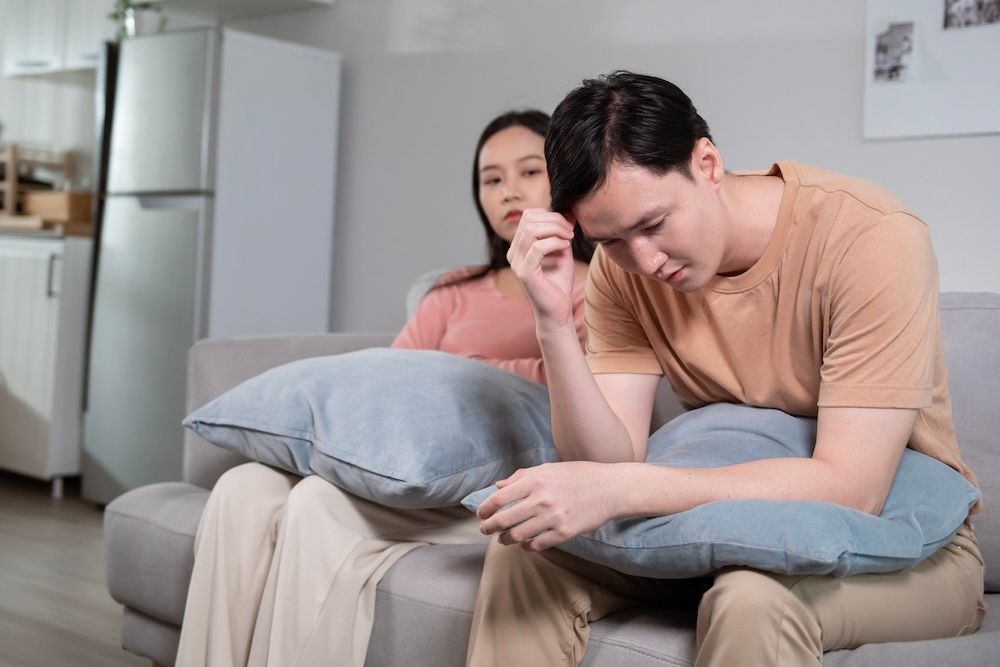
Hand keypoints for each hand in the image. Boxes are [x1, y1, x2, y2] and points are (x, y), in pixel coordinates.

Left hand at [477, 461, 622, 550]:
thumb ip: (521, 476)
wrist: (609, 488)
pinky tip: (526, 544)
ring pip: (517, 536)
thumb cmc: (578, 475)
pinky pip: (537, 545)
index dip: (485, 509)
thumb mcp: (549, 468)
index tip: (481, 514)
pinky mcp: (564, 532)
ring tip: (504, 539)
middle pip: (504, 519)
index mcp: (535, 480)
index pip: (499, 498)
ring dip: (506, 539)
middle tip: (485, 530)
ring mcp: (553, 517)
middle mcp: (541, 499)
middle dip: (489, 527)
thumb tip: (498, 486)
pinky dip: (527, 546)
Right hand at [506, 209, 577, 332]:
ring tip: (569, 238)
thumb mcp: (561, 251)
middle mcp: (513, 253)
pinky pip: (537, 247)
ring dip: (555, 229)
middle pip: (529, 219)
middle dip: (553, 219)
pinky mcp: (524, 273)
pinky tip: (566, 247)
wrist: (558, 311)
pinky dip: (554, 242)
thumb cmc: (559, 283)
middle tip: (570, 231)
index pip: (528, 216)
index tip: (568, 225)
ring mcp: (516, 263)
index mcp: (519, 246)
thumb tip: (568, 210)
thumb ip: (561, 232)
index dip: (549, 214)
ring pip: (531, 230)